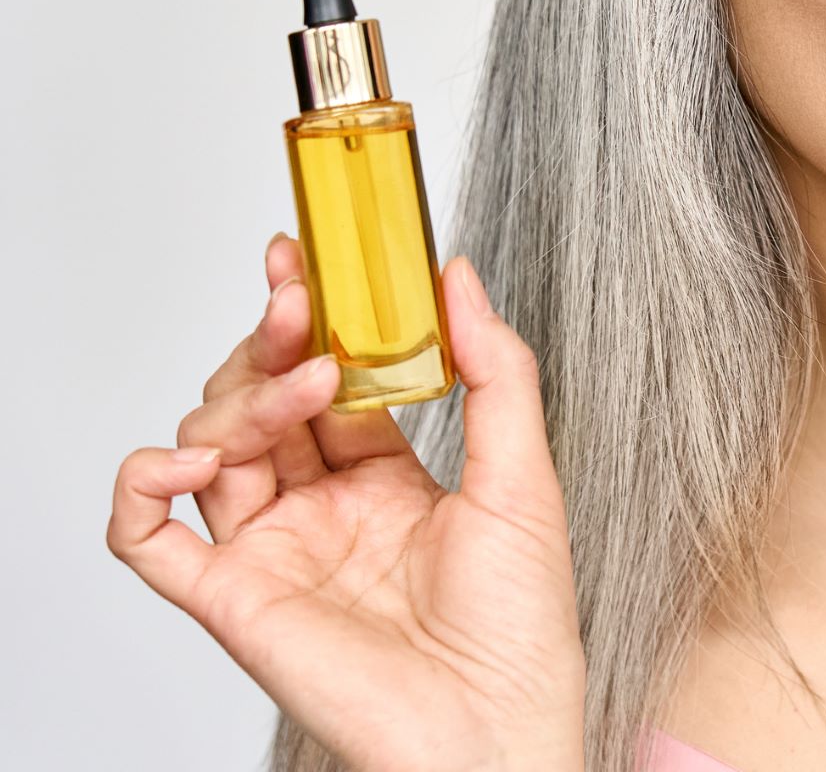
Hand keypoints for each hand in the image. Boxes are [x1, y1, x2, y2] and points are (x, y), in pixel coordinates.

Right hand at [106, 235, 585, 770]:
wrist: (498, 726)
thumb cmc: (522, 624)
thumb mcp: (523, 474)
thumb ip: (495, 371)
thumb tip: (459, 276)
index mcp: (387, 481)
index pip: (328, 382)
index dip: (312, 322)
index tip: (305, 260)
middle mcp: (323, 511)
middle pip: (262, 403)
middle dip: (270, 344)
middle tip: (295, 305)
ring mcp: (274, 552)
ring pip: (210, 447)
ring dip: (240, 399)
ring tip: (304, 391)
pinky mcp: (234, 599)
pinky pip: (147, 537)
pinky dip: (142, 486)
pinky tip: (187, 458)